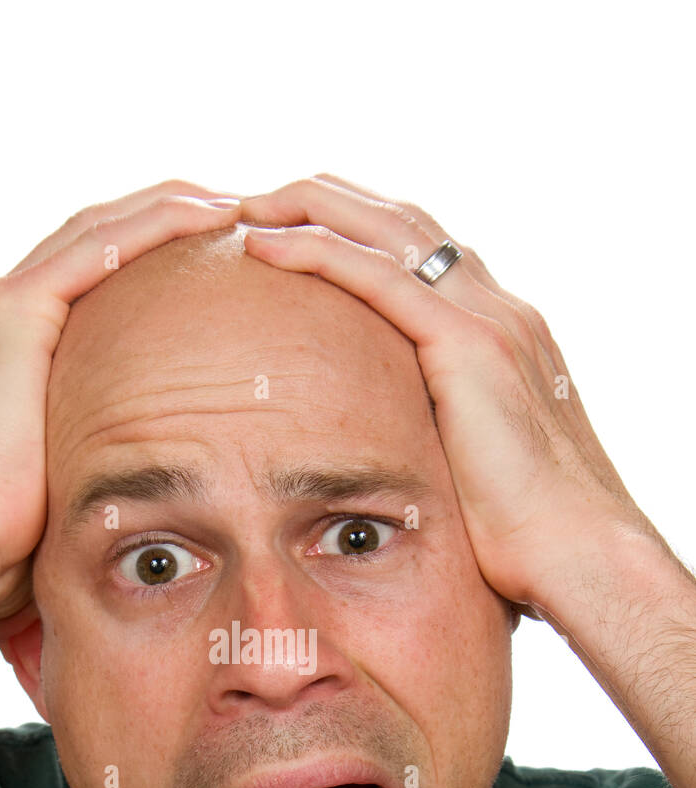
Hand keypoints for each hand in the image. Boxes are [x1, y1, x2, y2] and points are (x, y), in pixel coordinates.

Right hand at [0, 181, 241, 623]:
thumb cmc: (0, 544)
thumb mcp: (60, 487)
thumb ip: (92, 468)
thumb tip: (141, 508)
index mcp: (3, 354)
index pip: (84, 285)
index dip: (144, 264)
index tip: (204, 267)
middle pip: (92, 244)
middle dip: (160, 222)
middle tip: (227, 216)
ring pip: (98, 230)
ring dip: (168, 210)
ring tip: (230, 205)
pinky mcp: (12, 311)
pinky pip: (99, 247)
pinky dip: (157, 225)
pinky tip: (209, 216)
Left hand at [239, 175, 652, 612]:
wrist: (576, 550)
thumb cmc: (526, 530)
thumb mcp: (474, 463)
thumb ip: (439, 434)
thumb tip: (393, 454)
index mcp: (501, 331)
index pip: (423, 253)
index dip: (359, 231)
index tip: (298, 229)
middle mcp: (497, 308)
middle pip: (402, 220)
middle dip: (328, 200)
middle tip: (261, 200)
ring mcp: (487, 319)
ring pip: (387, 229)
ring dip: (312, 208)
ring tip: (250, 207)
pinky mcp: (468, 344)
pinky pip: (377, 277)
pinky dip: (317, 252)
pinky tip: (267, 247)